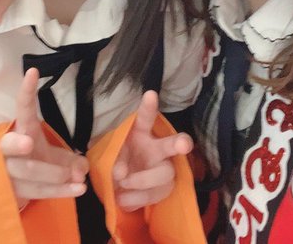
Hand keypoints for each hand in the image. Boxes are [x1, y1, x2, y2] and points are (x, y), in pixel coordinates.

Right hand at [0, 68, 88, 206]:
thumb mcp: (51, 155)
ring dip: (54, 175)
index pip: (23, 109)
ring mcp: (8, 174)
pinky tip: (79, 190)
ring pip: (27, 173)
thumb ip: (70, 159)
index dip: (26, 91)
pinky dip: (61, 192)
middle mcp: (9, 151)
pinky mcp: (14, 193)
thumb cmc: (33, 162)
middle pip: (11, 147)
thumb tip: (84, 168)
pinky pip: (39, 191)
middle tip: (29, 143)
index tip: (33, 72)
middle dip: (19, 145)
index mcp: (21, 131)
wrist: (11, 187)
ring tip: (78, 178)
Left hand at [113, 91, 192, 211]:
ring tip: (122, 185)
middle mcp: (156, 149)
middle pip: (171, 145)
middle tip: (183, 144)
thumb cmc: (117, 162)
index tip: (150, 94)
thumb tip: (121, 172)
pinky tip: (123, 198)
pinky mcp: (163, 190)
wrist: (118, 188)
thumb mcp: (109, 156)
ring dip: (142, 181)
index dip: (148, 107)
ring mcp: (162, 170)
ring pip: (164, 174)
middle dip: (179, 143)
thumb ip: (114, 159)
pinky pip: (156, 195)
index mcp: (140, 134)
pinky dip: (136, 198)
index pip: (145, 119)